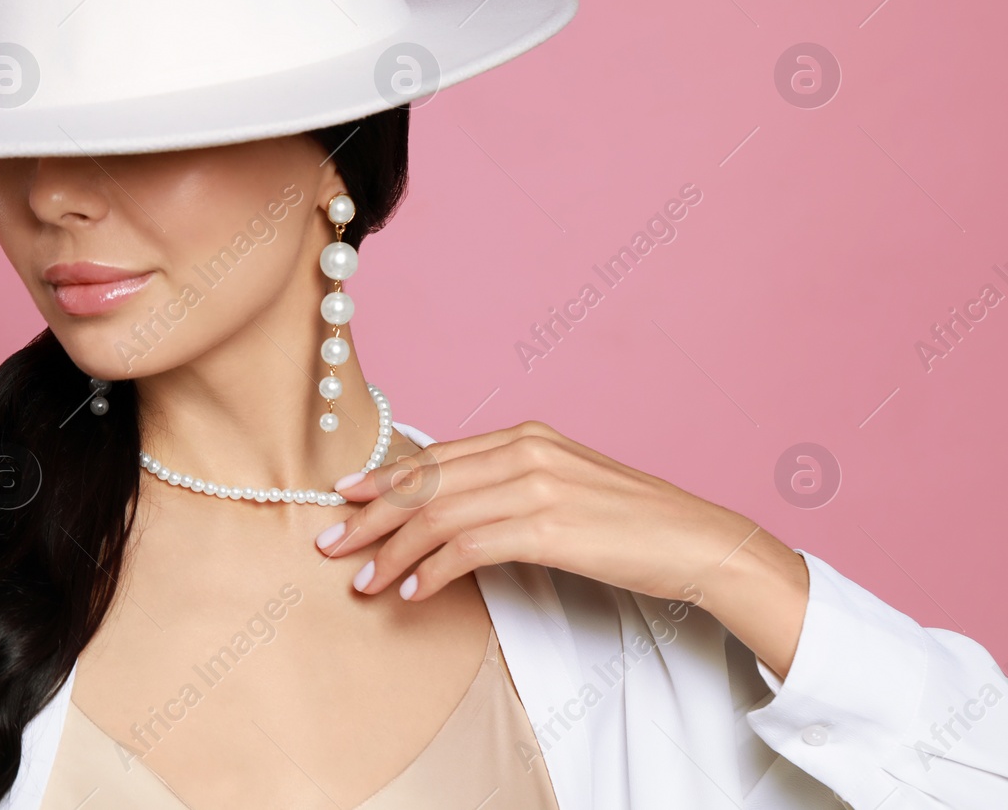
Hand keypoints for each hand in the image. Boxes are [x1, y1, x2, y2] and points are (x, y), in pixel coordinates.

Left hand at [315, 420, 810, 677]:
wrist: (698, 542)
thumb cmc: (631, 524)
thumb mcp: (564, 488)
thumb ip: (510, 487)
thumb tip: (452, 511)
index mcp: (526, 436)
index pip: (436, 458)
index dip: (384, 479)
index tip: (344, 498)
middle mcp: (526, 451)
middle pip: (427, 484)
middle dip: (370, 516)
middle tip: (329, 544)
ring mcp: (537, 486)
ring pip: (439, 516)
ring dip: (393, 552)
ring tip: (365, 582)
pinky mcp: (549, 526)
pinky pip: (471, 547)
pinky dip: (434, 569)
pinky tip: (414, 591)